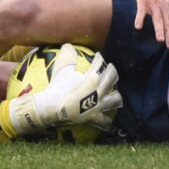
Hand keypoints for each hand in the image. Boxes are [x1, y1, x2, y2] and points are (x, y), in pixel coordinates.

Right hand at [8, 45, 122, 134]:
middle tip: (110, 68)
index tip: (98, 56)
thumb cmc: (57, 87)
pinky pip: (104, 122)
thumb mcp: (62, 69)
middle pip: (112, 78)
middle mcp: (99, 91)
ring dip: (116, 96)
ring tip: (115, 95)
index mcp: (92, 78)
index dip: (99, 58)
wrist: (52, 108)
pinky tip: (108, 122)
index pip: (100, 64)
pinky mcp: (94, 118)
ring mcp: (99, 106)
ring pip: (115, 100)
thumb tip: (68, 45)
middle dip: (112, 71)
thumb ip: (67, 55)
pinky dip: (106, 122)